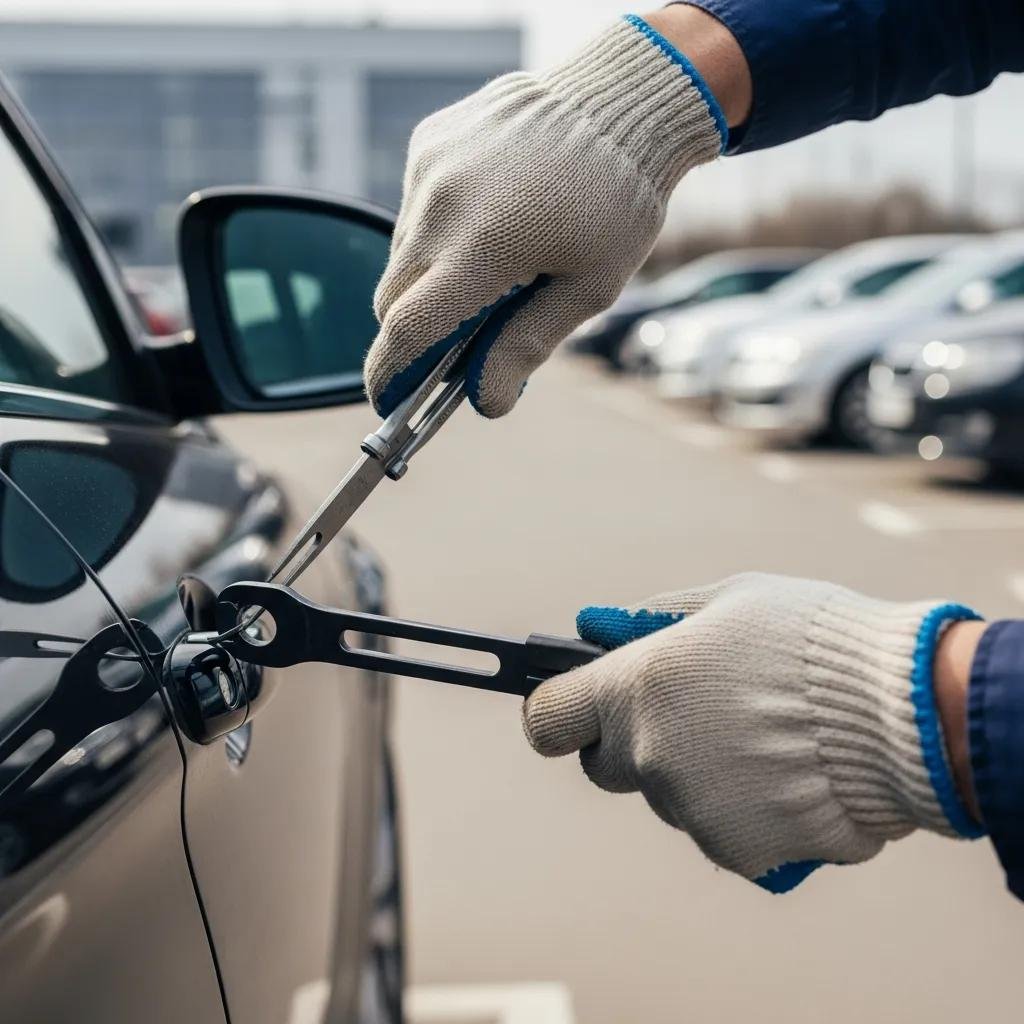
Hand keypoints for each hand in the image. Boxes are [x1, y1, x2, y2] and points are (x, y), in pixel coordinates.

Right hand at [363, 14, 724, 418]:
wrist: (621, 99)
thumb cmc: (619, 198)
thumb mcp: (589, 287)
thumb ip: (527, 346)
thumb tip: (486, 401)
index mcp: (483, 246)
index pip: (407, 329)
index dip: (390, 374)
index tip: (388, 399)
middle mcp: (441, 204)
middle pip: (392, 296)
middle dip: (413, 330)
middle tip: (453, 344)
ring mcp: (429, 166)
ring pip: (401, 253)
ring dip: (428, 279)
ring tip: (488, 271)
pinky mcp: (428, 142)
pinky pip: (413, 208)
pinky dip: (436, 232)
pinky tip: (488, 220)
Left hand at [523, 573, 984, 892]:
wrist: (900, 714)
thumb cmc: (811, 640)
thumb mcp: (727, 600)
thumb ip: (652, 619)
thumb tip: (596, 626)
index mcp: (637, 685)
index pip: (547, 718)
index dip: (555, 711)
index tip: (569, 709)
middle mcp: (649, 752)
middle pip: (604, 764)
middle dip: (631, 742)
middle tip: (688, 713)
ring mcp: (687, 807)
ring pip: (667, 795)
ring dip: (695, 771)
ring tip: (757, 736)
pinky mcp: (731, 848)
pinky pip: (714, 827)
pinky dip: (737, 807)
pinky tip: (779, 773)